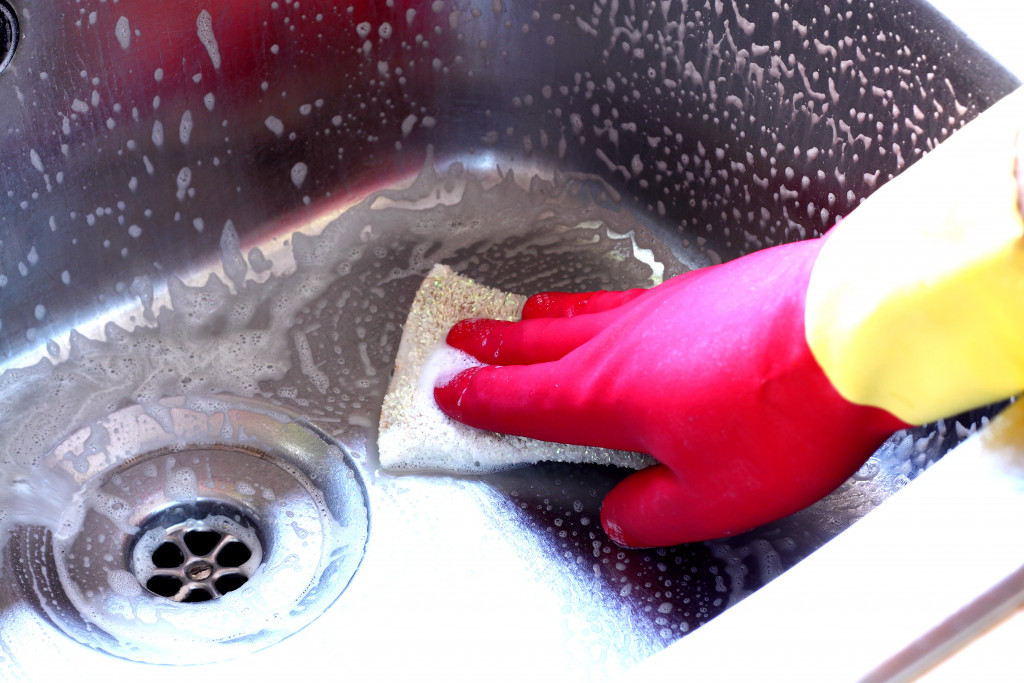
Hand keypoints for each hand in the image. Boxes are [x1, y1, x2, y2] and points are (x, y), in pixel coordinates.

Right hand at [434, 237, 906, 547]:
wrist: (849, 330)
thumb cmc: (780, 414)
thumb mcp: (713, 497)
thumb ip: (654, 511)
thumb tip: (623, 514)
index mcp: (606, 395)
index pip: (523, 400)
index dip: (480, 399)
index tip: (448, 391)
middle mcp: (622, 342)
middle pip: (538, 341)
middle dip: (494, 344)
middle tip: (459, 335)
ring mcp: (662, 307)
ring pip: (581, 311)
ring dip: (541, 317)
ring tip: (520, 313)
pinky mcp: (703, 288)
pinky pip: (629, 297)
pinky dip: (600, 304)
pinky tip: (614, 308)